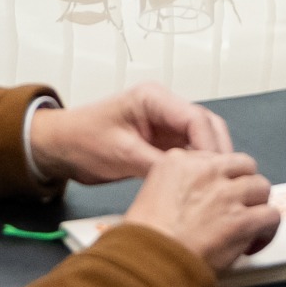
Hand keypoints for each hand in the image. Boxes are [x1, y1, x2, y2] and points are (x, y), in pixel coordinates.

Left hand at [27, 82, 235, 184]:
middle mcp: (164, 107)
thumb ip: (156, 165)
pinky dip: (197, 168)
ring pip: (201, 140)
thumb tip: (188, 183)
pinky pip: (188, 152)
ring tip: (218, 187)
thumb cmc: (81, 140)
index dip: (210, 146)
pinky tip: (202, 186)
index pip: (196, 119)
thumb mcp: (120, 154)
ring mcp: (164, 124)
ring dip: (210, 161)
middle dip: (218, 153)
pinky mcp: (161, 141)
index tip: (216, 172)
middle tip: (226, 182)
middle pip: (206, 126)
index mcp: (153, 99)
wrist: (58, 146)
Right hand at [121, 149, 281, 268]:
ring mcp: (226, 194)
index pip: (215, 158)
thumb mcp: (152, 193)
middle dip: (244, 186)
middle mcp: (206, 171)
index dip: (221, 179)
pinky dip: (268, 230)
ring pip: (261, 187)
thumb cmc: (144, 238)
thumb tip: (200, 196)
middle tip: (239, 206)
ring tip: (250, 224)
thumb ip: (180, 185)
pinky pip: (271, 216)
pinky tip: (254, 242)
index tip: (219, 194)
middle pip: (243, 166)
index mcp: (179, 161)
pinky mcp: (242, 220)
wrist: (147, 261)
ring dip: (257, 205)